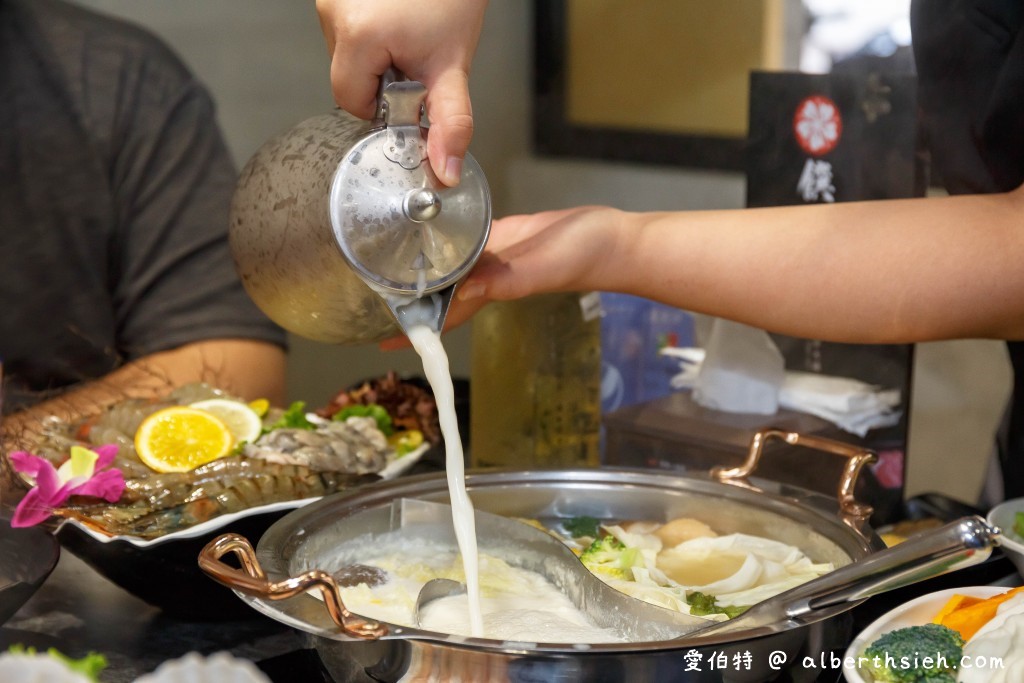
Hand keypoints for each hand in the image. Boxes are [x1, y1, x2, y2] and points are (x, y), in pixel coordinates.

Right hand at [316, 0, 486, 185]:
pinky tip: (395, 19)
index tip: (409, 88)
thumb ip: (449, 122)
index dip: (385, 105)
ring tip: (406, 33)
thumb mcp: (452, 65)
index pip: (353, 102)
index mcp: (357, 36)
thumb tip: (444, 171)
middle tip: (413, 57)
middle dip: (381, 78)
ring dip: (375, 56)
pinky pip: (346, 29)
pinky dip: (371, 35)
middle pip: (348, 78)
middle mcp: (333, 13)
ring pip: (346, 54)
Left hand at [377, 205, 625, 349]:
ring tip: (388, 262)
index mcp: (491, 288)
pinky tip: (431, 230)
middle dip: (410, 296)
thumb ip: (503, 280)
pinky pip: (469, 240)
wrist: (615, 239)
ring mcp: (497, 256)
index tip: (380, 336)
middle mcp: (488, 276)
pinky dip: (449, 239)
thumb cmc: (584, 256)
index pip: (445, 313)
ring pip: (452, 265)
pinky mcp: (506, 235)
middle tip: (371, 290)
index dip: (415, 327)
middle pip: (441, 291)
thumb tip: (461, 293)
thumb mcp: (540, 267)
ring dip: (425, 267)